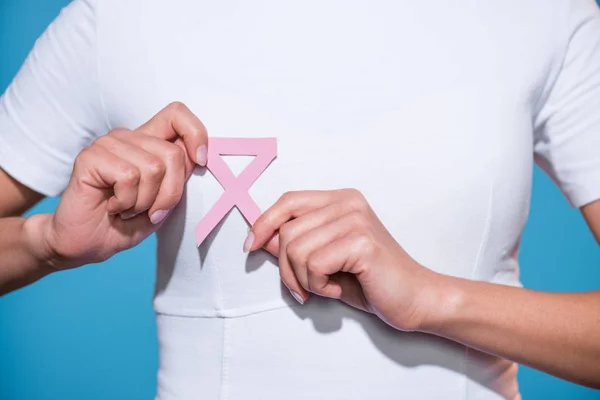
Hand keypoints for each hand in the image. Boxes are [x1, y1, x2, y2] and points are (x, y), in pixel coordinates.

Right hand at [38, 102, 207, 268]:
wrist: (88, 244)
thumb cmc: (127, 222)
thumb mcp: (164, 201)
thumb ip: (179, 176)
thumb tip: (198, 156)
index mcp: (149, 142)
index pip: (177, 114)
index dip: (196, 134)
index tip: (201, 162)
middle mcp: (129, 137)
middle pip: (173, 154)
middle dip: (169, 194)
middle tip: (150, 212)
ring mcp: (108, 144)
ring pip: (153, 168)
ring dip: (145, 202)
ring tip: (127, 209)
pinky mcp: (91, 156)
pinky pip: (129, 177)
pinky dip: (127, 202)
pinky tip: (113, 207)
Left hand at [247, 189, 441, 331]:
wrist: (415, 299)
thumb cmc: (370, 281)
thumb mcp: (324, 261)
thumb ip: (295, 245)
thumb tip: (260, 238)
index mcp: (341, 200)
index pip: (289, 201)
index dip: (263, 222)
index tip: (251, 246)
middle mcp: (348, 203)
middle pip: (287, 230)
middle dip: (286, 268)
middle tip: (303, 289)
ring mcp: (356, 219)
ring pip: (295, 249)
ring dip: (303, 279)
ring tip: (325, 287)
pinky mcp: (361, 241)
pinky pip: (313, 264)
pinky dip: (318, 285)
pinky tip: (337, 287)